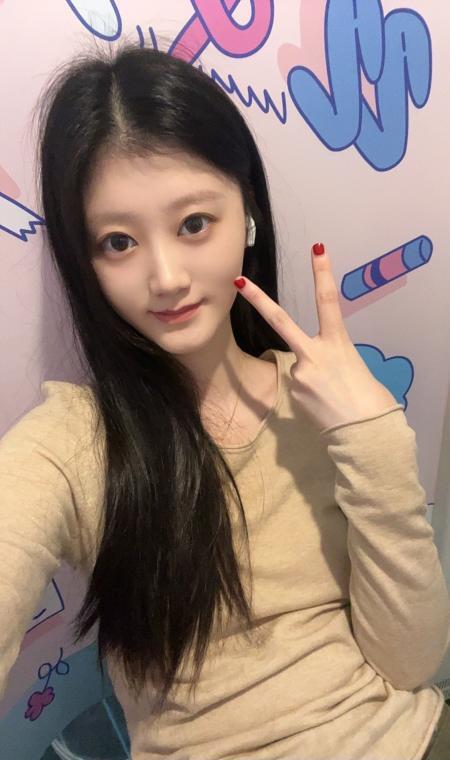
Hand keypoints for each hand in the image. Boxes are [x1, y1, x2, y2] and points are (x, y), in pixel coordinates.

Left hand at [234, 244, 397, 432]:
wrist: (365, 433)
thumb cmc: (369, 400)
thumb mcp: (354, 367)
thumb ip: (331, 358)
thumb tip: (316, 365)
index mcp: (338, 343)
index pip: (329, 301)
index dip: (322, 273)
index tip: (316, 249)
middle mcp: (315, 353)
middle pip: (280, 321)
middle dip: (258, 298)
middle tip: (239, 280)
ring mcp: (301, 373)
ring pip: (299, 367)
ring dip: (312, 379)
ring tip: (332, 397)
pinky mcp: (294, 391)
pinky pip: (299, 386)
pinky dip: (310, 393)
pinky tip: (323, 405)